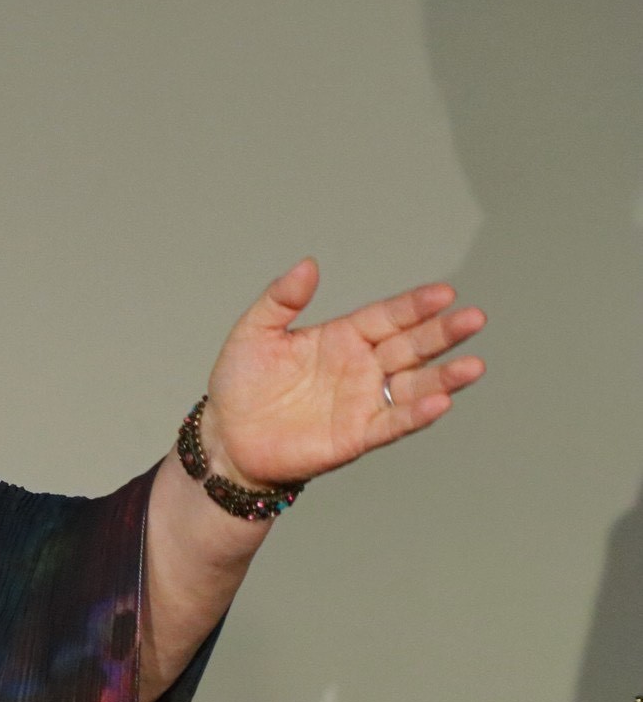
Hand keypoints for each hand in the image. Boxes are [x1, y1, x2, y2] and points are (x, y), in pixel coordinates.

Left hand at [202, 259, 486, 489]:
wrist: (226, 437)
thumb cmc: (241, 384)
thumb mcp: (254, 333)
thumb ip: (280, 299)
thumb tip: (307, 264)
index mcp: (343, 337)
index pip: (388, 316)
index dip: (415, 306)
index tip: (444, 293)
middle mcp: (362, 367)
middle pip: (411, 346)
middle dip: (443, 333)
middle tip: (474, 318)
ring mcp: (363, 402)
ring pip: (413, 386)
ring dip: (444, 377)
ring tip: (473, 366)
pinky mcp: (357, 436)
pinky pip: (392, 424)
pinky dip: (416, 415)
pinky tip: (440, 403)